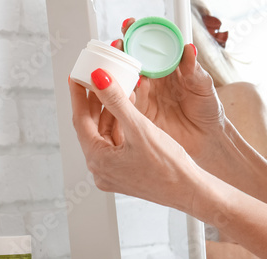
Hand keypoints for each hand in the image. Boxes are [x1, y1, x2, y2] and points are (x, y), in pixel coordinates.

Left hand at [68, 67, 200, 211]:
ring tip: (117, 88)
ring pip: (105, 133)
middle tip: (96, 78)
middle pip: (91, 127)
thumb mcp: (139, 128)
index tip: (76, 76)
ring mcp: (113, 172)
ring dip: (110, 111)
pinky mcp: (126, 171)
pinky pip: (117, 142)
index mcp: (98, 160)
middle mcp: (101, 169)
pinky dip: (121, 124)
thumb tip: (98, 78)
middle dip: (95, 101)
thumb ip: (116, 101)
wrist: (190, 191)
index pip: (80, 120)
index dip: (78, 95)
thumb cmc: (167, 166)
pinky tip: (130, 109)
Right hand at [114, 17, 228, 165]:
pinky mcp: (140, 113)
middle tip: (118, 42)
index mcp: (168, 67)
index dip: (139, 33)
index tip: (130, 23)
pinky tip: (121, 86)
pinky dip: (121, 92)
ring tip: (116, 60)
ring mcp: (145, 95)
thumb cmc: (208, 110)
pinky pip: (126, 100)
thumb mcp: (204, 86)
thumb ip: (195, 69)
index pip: (151, 45)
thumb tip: (189, 48)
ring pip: (126, 77)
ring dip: (119, 68)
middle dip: (122, 47)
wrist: (207, 140)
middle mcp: (154, 78)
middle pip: (132, 58)